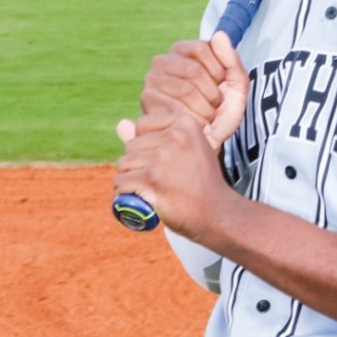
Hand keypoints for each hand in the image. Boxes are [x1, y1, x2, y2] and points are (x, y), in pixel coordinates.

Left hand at [114, 111, 233, 239]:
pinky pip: (121, 183)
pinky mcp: (152, 179)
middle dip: (136, 164)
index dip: (146, 146)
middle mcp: (175, 136)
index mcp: (186, 123)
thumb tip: (120, 124)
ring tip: (146, 190)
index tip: (163, 162)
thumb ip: (152, 136)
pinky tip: (136, 199)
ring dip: (129, 180)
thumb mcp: (185, 150)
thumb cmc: (200, 181)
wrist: (217, 212)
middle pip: (131, 145)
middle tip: (156, 180)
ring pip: (123, 164)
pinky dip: (123, 194)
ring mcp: (163, 157)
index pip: (142, 125)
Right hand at [140, 31, 248, 150]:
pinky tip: (194, 125)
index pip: (202, 47)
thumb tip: (219, 34)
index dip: (219, 69)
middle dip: (212, 93)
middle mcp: (163, 61)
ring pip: (184, 89)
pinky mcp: (147, 102)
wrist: (207, 142)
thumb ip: (232, 60)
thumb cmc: (222, 112)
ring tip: (207, 116)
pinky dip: (192, 119)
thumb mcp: (237, 85)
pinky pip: (174, 107)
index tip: (222, 84)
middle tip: (215, 106)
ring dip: (204, 108)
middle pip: (193, 69)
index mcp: (183, 50)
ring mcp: (152, 80)